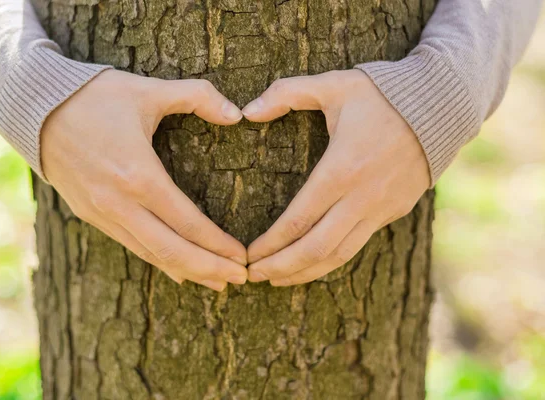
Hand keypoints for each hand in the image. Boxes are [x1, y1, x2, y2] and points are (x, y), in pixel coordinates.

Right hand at [41, 70, 247, 290]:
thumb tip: (238, 115)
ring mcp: (102, 214)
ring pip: (151, 255)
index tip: (242, 257)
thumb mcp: (148, 90)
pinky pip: (131, 246)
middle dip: (209, 269)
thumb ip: (198, 97)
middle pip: (172, 251)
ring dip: (186, 271)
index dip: (218, 245)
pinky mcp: (91, 216)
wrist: (34, 107)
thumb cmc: (94, 97)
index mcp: (138, 175)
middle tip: (240, 280)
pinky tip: (177, 272)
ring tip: (217, 283)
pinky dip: (158, 262)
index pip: (187, 222)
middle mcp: (119, 203)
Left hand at [243, 70, 430, 285]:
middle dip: (281, 267)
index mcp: (342, 169)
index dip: (270, 244)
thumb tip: (247, 111)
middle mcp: (361, 196)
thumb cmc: (383, 94)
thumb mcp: (333, 85)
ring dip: (305, 271)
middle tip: (254, 276)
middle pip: (316, 248)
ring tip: (277, 280)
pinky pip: (357, 244)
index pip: (298, 220)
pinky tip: (312, 263)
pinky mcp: (394, 212)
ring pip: (339, 254)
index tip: (248, 256)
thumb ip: (286, 93)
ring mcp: (381, 208)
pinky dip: (331, 259)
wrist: (443, 104)